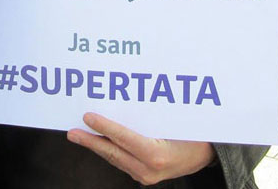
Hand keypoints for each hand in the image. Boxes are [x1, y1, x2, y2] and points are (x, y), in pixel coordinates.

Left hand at [66, 112, 214, 184]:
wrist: (205, 157)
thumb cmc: (193, 135)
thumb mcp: (175, 123)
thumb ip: (151, 117)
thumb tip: (125, 100)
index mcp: (157, 155)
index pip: (124, 138)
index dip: (104, 126)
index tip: (88, 116)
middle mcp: (148, 169)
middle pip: (113, 152)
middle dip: (90, 140)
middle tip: (72, 132)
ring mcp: (145, 176)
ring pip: (114, 158)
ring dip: (96, 146)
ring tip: (79, 134)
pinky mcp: (143, 177)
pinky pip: (120, 161)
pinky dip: (108, 150)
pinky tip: (98, 141)